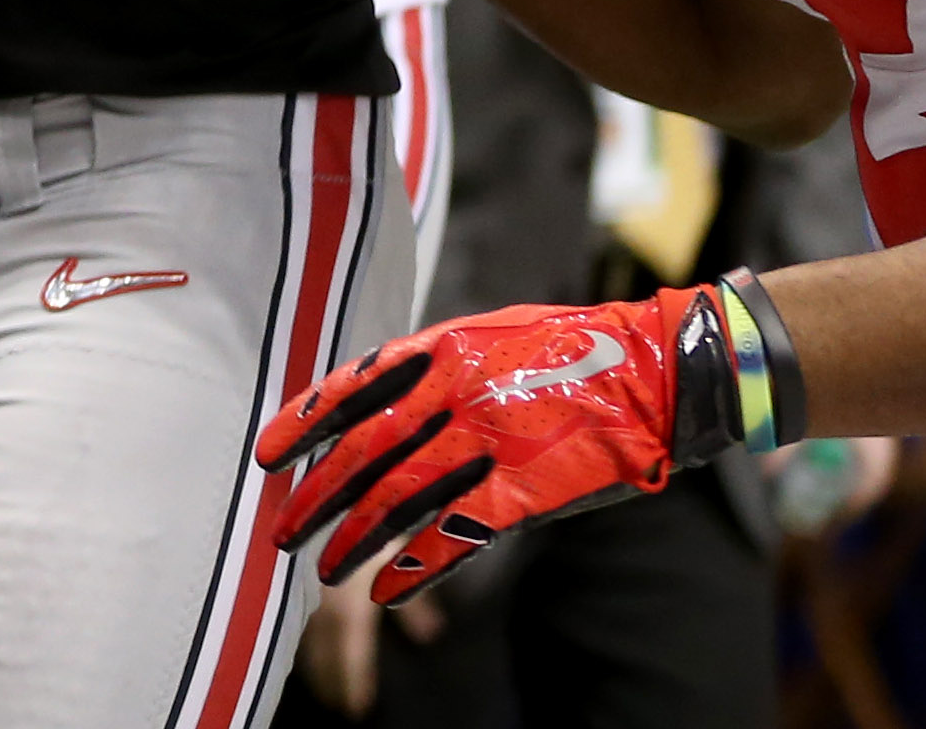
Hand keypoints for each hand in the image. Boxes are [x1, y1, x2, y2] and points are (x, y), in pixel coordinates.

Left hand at [260, 292, 697, 603]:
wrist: (658, 370)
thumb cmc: (572, 348)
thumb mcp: (489, 334)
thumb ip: (433, 364)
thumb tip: (376, 394)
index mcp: (443, 350)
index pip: (352, 389)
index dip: (303, 424)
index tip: (267, 455)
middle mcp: (456, 395)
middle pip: (365, 453)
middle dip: (317, 494)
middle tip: (282, 528)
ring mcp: (489, 444)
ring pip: (400, 499)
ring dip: (355, 537)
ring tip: (321, 567)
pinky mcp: (525, 491)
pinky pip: (455, 535)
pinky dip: (416, 567)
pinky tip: (384, 591)